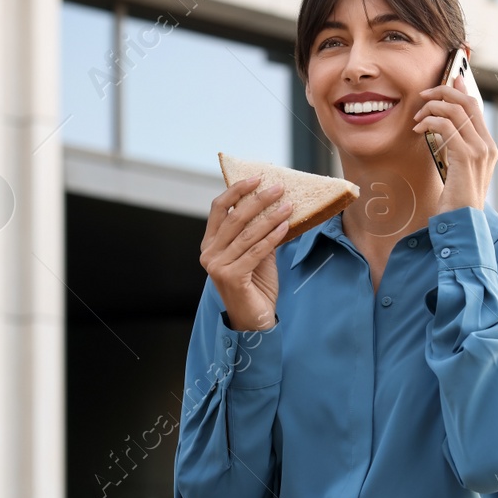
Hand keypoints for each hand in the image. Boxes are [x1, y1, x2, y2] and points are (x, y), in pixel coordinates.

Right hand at [200, 177, 291, 331]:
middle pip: (234, 218)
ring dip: (271, 217)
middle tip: (279, 188)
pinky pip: (255, 251)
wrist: (254, 319)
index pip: (218, 209)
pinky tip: (286, 226)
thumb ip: (258, 232)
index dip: (236, 190)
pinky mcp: (231, 277)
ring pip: (247, 234)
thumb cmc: (255, 286)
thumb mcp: (256, 253)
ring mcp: (217, 266)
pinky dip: (272, 237)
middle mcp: (209, 253)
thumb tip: (276, 204)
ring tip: (288, 205)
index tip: (256, 178)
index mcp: (210, 244)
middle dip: (258, 200)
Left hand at [413, 74, 497, 214]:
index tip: (448, 78)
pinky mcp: (466, 157)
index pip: (476, 107)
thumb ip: (456, 147)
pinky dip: (430, 122)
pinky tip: (419, 129)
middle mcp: (488, 145)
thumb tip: (445, 127)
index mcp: (488, 146)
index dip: (461, 89)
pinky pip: (446, 126)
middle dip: (443, 92)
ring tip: (417, 120)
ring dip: (432, 108)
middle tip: (423, 96)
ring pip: (456, 110)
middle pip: (468, 102)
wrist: (462, 223)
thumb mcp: (458, 170)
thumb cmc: (455, 200)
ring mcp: (480, 150)